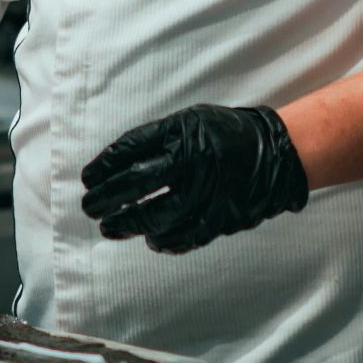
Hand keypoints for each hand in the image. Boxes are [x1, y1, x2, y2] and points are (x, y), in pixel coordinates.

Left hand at [80, 105, 309, 254]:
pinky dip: (163, 241)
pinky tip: (150, 239)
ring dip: (128, 224)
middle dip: (107, 198)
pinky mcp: (221, 218)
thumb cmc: (224, 134)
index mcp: (182, 133)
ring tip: (110, 228)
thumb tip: (114, 165)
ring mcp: (208, 192)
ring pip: (157, 216)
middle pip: (137, 183)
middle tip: (89, 208)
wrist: (275, 152)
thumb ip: (157, 139)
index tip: (87, 179)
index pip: (131, 150)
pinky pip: (185, 236)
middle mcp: (193, 161)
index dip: (104, 166)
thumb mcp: (190, 122)